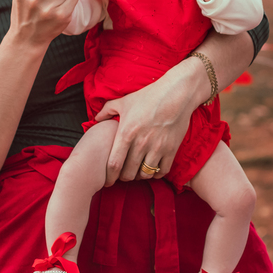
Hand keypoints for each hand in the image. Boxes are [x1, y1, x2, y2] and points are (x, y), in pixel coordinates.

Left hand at [93, 71, 193, 185]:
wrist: (176, 93)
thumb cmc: (149, 96)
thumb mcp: (124, 101)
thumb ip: (107, 110)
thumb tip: (96, 119)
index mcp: (126, 133)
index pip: (114, 164)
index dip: (109, 176)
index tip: (108, 179)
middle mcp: (141, 143)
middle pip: (128, 173)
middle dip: (124, 177)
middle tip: (123, 175)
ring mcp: (157, 148)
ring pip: (145, 174)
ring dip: (140, 176)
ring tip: (138, 171)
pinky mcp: (171, 149)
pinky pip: (162, 170)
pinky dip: (156, 173)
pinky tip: (153, 169)